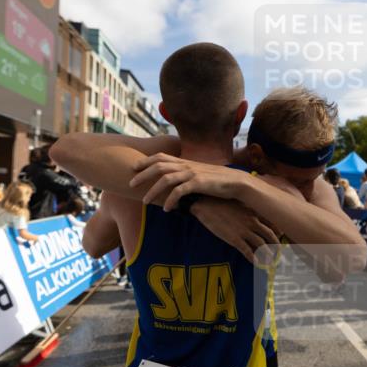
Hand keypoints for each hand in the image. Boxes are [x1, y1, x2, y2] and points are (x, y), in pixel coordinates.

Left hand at [130, 153, 247, 209]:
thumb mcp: (199, 174)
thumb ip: (186, 175)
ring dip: (153, 190)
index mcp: (185, 161)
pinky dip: (171, 200)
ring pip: (165, 179)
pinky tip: (167, 209)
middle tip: (130, 184)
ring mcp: (192, 173)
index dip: (146, 161)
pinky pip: (179, 191)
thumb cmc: (217, 181)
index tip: (133, 167)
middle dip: (142, 175)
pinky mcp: (198, 183)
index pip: (161, 157)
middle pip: (158, 166)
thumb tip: (174, 184)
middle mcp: (186, 165)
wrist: (236, 182)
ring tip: (145, 202)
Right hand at [191, 197, 279, 263]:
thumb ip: (248, 208)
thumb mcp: (239, 202)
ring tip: (270, 262)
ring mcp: (244, 231)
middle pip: (270, 235)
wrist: (205, 204)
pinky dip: (253, 258)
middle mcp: (252, 221)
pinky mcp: (234, 239)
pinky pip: (247, 251)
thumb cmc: (221, 201)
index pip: (272, 223)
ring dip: (267, 255)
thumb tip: (253, 214)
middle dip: (276, 246)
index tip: (281, 237)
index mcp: (254, 212)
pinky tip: (256, 263)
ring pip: (261, 245)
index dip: (278, 232)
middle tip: (279, 253)